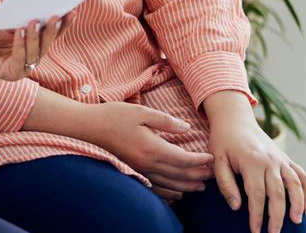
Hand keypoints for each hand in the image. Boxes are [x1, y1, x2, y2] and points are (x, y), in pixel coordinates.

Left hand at [0, 14, 70, 80]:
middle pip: (47, 45)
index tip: (71, 12)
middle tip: (56, 16)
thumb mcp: (11, 20)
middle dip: (53, 31)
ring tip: (34, 21)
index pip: (52, 35)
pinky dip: (20, 46)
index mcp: (34, 45)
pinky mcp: (10, 74)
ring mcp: (21, 68)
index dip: (63, 25)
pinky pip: (19, 60)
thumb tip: (45, 4)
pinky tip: (19, 33)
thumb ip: (28, 17)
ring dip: (35, 37)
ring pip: (35, 53)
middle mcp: (31, 58)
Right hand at [83, 101, 214, 200]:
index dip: (199, 160)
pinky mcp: (135, 170)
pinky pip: (155, 186)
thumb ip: (166, 121)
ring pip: (169, 183)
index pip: (182, 159)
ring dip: (187, 186)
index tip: (212, 157)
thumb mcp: (142, 112)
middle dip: (198, 174)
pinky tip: (177, 194)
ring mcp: (140, 169)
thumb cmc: (115, 116)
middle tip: (214, 174)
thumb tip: (186, 127)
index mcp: (152, 148)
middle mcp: (147, 163)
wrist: (91, 126)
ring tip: (202, 186)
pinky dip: (169, 192)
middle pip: (179, 174)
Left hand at [204, 92, 305, 232]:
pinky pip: (302, 175)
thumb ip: (226, 184)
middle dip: (277, 216)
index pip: (257, 195)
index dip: (257, 215)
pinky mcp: (286, 158)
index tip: (255, 231)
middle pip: (278, 193)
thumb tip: (237, 207)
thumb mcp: (217, 160)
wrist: (235, 119)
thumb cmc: (223, 141)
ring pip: (295, 184)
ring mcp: (281, 159)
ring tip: (295, 222)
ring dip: (298, 204)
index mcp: (252, 161)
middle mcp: (270, 160)